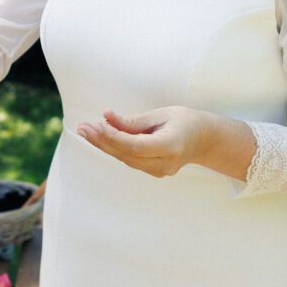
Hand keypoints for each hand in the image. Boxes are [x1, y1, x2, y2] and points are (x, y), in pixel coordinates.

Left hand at [76, 107, 203, 177]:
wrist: (203, 139)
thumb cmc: (184, 121)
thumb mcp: (161, 114)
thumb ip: (133, 120)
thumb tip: (106, 116)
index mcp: (172, 146)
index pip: (136, 146)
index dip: (114, 137)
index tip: (96, 125)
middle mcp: (165, 163)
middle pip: (127, 155)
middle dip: (102, 141)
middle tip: (83, 128)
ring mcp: (160, 171)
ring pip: (125, 159)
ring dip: (104, 145)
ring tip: (85, 130)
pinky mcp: (154, 171)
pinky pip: (129, 160)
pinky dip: (113, 148)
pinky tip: (99, 137)